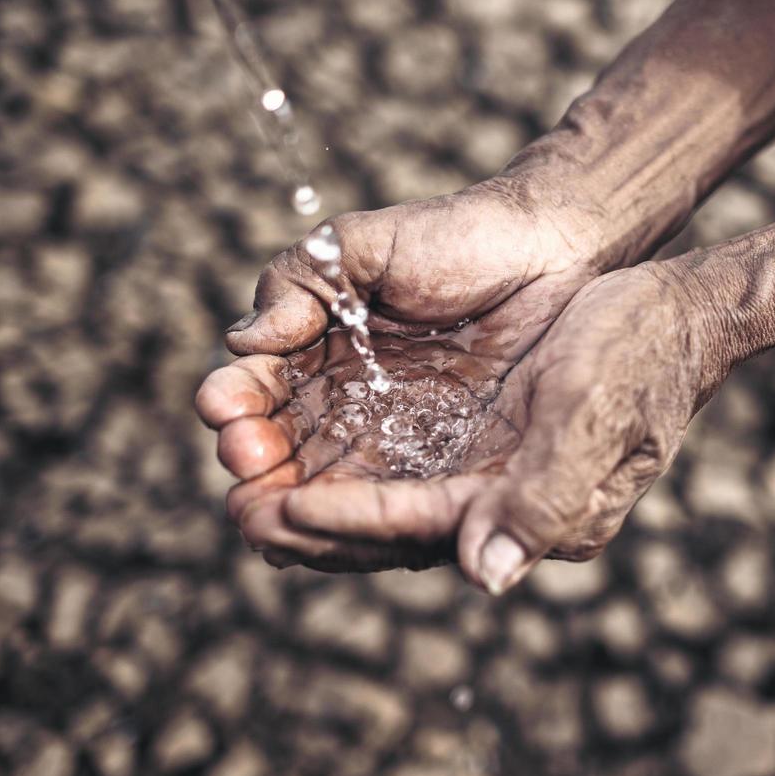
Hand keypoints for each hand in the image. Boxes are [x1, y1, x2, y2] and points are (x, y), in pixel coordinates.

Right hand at [198, 175, 609, 542]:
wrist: (550, 253)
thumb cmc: (455, 240)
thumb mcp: (361, 249)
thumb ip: (297, 285)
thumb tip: (241, 341)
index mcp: (316, 358)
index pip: (258, 395)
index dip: (235, 405)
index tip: (224, 407)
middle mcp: (345, 413)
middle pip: (282, 460)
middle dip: (253, 470)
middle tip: (245, 465)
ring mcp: (395, 449)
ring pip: (328, 499)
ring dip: (291, 513)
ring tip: (267, 519)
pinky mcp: (446, 476)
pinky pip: (397, 515)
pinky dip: (358, 533)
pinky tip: (332, 535)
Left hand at [233, 262, 724, 590]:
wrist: (672, 312)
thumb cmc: (638, 355)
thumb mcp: (593, 415)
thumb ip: (542, 500)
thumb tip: (484, 579)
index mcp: (530, 508)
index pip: (419, 528)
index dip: (347, 523)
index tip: (277, 512)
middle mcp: (502, 504)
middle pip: (389, 532)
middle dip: (311, 526)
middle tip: (237, 513)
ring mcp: (489, 472)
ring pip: (385, 501)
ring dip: (316, 497)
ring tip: (249, 484)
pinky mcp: (482, 440)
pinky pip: (399, 467)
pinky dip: (346, 465)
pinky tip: (304, 452)